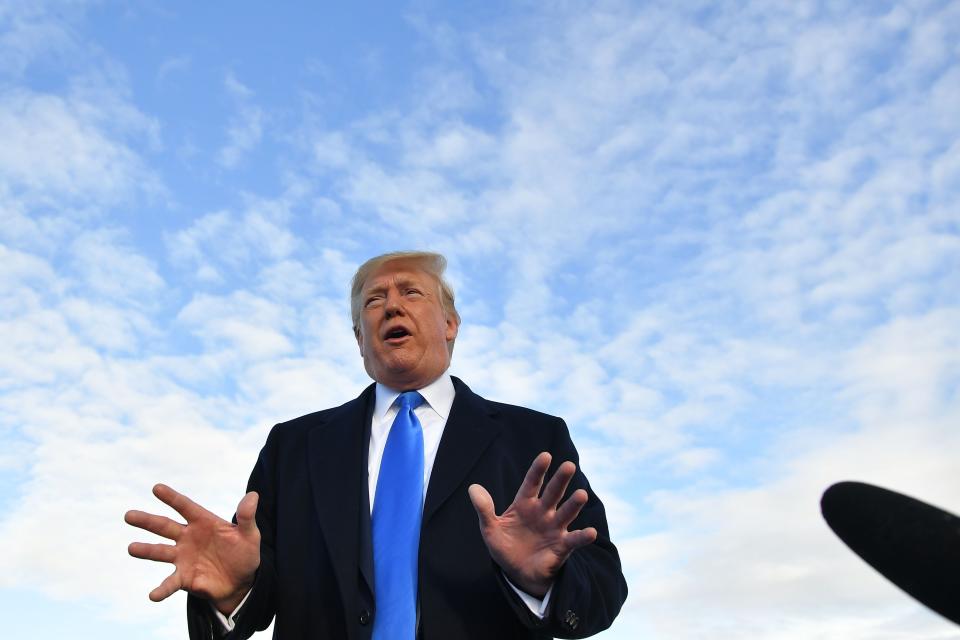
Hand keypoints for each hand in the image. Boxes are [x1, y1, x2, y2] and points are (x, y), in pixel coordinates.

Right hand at [125, 484, 260, 614]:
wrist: (241, 582)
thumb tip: (253, 496)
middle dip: (147, 521)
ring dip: (146, 551)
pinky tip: (153, 595)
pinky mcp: (183, 578)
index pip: (185, 507)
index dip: (172, 498)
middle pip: (164, 527)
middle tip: (128, 515)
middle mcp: (188, 538)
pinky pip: (170, 583)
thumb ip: (247, 518)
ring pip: (160, 552)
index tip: (156, 488)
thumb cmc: (244, 554)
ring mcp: (183, 558)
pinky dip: (161, 589)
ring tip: (131, 548)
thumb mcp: (250, 536)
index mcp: (203, 522)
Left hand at [468, 452, 596, 597]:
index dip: (538, 470)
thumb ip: (484, 509)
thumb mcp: (490, 529)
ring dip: (574, 504)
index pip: (532, 484)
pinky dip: (583, 537)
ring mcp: (554, 528)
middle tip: (568, 465)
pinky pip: (574, 540)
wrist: (518, 573)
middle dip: (560, 480)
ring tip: (581, 495)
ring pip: (566, 513)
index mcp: (525, 505)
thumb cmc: (505, 547)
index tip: (546, 456)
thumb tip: (473, 488)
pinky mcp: (562, 546)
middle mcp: (543, 512)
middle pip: (552, 493)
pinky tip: (590, 532)